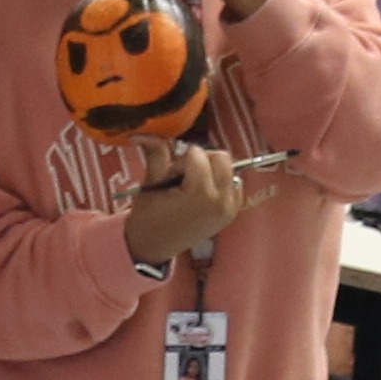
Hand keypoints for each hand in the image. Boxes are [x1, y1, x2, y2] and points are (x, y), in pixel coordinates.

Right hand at [120, 139, 251, 266]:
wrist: (154, 247)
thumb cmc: (148, 217)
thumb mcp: (150, 184)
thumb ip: (156, 154)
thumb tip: (147, 132)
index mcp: (200, 194)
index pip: (197, 154)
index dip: (179, 160)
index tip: (169, 176)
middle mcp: (222, 200)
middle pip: (221, 157)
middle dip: (201, 160)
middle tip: (182, 176)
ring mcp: (230, 207)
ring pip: (229, 168)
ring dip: (211, 170)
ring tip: (192, 185)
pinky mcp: (233, 211)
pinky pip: (234, 183)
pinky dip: (220, 182)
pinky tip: (202, 193)